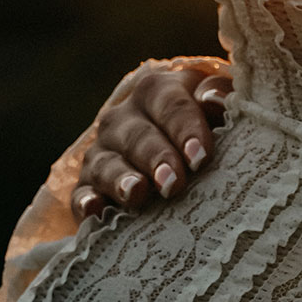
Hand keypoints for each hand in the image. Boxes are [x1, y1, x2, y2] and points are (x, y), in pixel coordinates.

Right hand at [70, 59, 232, 222]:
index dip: (186, 129)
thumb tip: (213, 100)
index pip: (171, 104)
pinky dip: (86, 201)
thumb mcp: (216, 105)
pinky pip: (80, 193)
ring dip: (120, 178)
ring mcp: (103, 151)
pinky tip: (95, 210)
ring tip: (136, 194)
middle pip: (138, 135)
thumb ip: (220, 94)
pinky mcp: (88, 184)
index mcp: (157, 91)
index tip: (201, 157)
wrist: (173, 147)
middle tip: (173, 183)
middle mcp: (124, 117)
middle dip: (156, 158)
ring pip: (106, 163)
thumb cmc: (205, 125)